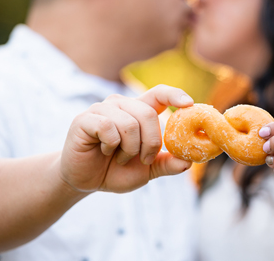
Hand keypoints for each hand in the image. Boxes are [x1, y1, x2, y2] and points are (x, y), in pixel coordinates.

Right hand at [59, 85, 193, 193]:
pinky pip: (108, 127)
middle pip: (149, 114)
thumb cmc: (115, 171)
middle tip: (143, 159)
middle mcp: (121, 105)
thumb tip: (188, 162)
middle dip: (151, 143)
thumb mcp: (147, 170)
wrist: (84, 181)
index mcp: (138, 111)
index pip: (159, 93)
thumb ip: (166, 164)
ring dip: (129, 149)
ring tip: (119, 157)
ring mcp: (102, 109)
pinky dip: (111, 146)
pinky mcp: (85, 118)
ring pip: (130, 123)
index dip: (175, 94)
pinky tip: (104, 151)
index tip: (189, 103)